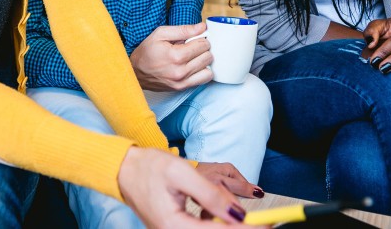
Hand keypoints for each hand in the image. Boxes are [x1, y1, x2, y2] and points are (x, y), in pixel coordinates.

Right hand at [118, 147, 249, 227]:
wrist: (123, 168)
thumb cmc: (147, 167)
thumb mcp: (181, 173)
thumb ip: (210, 195)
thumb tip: (238, 214)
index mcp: (173, 226)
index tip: (267, 227)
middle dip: (234, 225)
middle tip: (259, 215)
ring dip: (222, 220)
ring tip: (221, 199)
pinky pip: (199, 228)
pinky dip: (211, 219)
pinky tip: (210, 205)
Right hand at [129, 23, 212, 90]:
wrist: (135, 72)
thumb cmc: (146, 51)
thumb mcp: (160, 34)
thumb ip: (183, 29)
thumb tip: (202, 27)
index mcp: (176, 55)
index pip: (203, 45)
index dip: (201, 38)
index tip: (193, 38)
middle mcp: (180, 71)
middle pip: (208, 57)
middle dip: (203, 49)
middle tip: (193, 47)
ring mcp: (182, 82)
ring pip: (209, 70)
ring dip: (204, 62)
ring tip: (194, 57)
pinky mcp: (182, 88)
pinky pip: (204, 80)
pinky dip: (202, 72)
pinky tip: (193, 66)